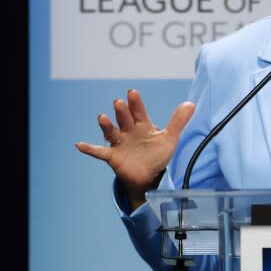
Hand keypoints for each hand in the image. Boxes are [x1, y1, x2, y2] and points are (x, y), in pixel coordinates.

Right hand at [75, 89, 194, 209]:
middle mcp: (129, 131)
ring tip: (102, 118)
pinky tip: (80, 145)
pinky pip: (99, 152)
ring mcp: (120, 143)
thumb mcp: (170, 139)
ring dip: (107, 126)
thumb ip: (178, 121)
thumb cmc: (158, 155)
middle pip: (124, 119)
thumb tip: (191, 104)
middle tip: (119, 103)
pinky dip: (90, 149)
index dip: (135, 103)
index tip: (132, 93)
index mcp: (142, 125)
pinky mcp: (113, 157)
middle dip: (121, 112)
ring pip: (112, 132)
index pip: (138, 111)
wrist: (149, 177)